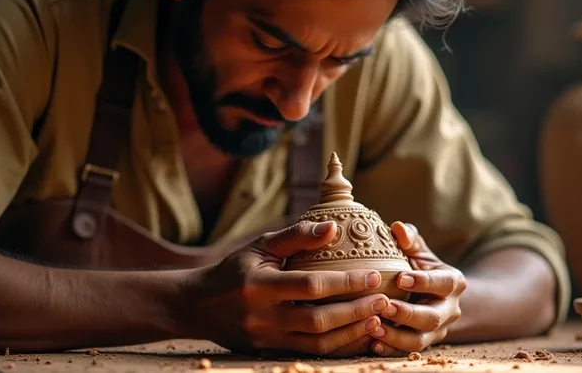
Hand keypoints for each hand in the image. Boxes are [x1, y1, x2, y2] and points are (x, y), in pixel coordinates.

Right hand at [179, 221, 389, 356]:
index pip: (311, 285)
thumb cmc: (234, 269)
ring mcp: (265, 338)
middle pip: (319, 320)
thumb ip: (297, 236)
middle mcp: (262, 316)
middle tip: (384, 301)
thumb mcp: (260, 245)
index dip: (346, 283)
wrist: (198, 305)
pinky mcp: (268, 352)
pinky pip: (309, 354)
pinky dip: (337, 346)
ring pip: (317, 343)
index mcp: (260, 285)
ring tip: (376, 320)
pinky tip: (356, 335)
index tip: (374, 276)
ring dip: (351, 333)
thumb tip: (334, 228)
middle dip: (356, 311)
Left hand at [368, 222, 465, 355]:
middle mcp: (449, 310)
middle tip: (384, 306)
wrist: (430, 294)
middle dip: (407, 314)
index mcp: (452, 282)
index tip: (400, 278)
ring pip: (419, 340)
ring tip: (373, 328)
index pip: (442, 283)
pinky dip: (389, 349)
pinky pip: (406, 352)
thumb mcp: (418, 250)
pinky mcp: (422, 345)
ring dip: (396, 336)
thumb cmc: (418, 265)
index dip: (423, 281)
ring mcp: (437, 331)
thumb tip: (397, 228)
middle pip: (432, 317)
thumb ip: (409, 239)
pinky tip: (372, 344)